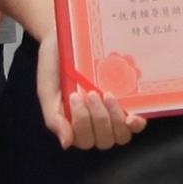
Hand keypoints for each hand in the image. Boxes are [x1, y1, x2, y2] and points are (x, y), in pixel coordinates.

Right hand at [35, 31, 139, 150]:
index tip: (76, 97)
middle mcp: (95, 124)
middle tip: (92, 93)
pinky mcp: (126, 102)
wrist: (66, 39)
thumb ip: (54, 119)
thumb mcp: (47, 92)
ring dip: (115, 119)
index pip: (84, 141)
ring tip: (107, 95)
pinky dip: (135, 123)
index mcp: (74, 125)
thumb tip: (66, 144)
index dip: (83, 124)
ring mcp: (112, 115)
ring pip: (121, 136)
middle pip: (105, 141)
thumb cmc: (54, 66)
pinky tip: (132, 115)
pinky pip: (135, 123)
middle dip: (99, 119)